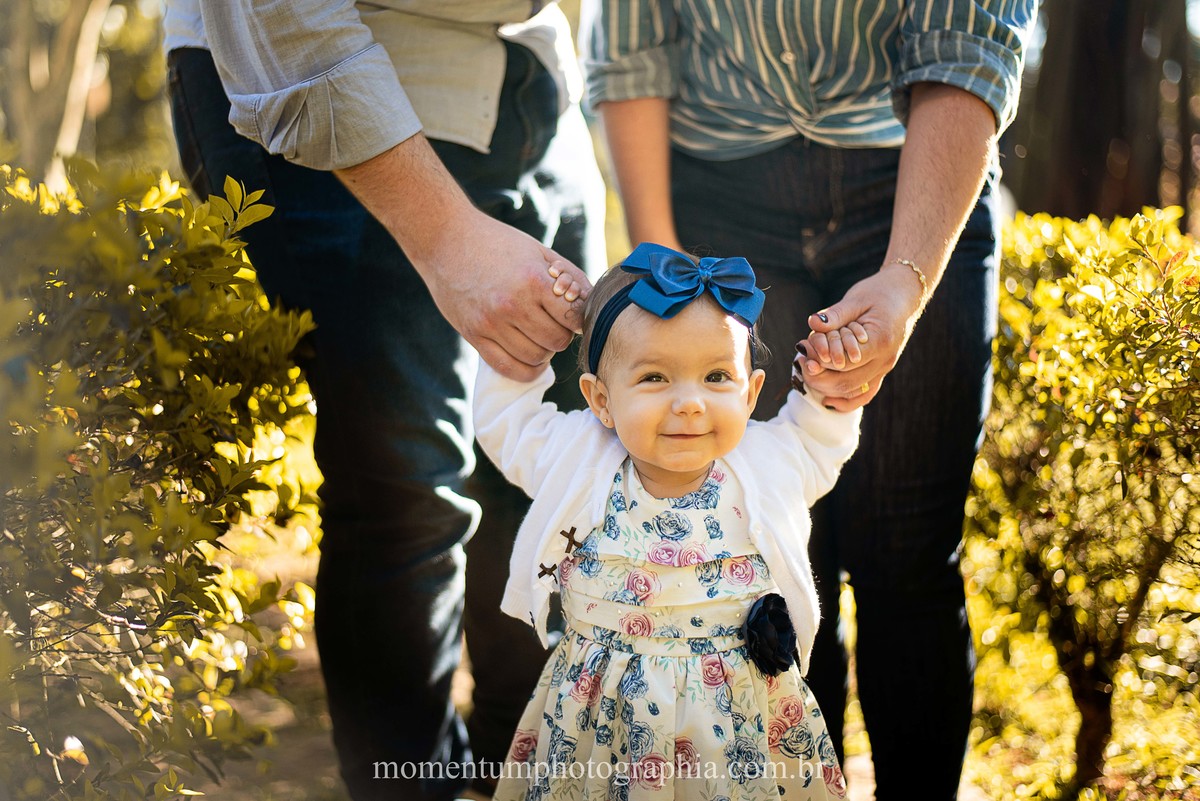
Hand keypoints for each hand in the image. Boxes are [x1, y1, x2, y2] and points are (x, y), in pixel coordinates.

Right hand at [416, 207, 591, 380]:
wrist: (446, 240)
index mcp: (533, 280)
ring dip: (544, 351)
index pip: (574, 318)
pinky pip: (509, 369)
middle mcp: (513, 304)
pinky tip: (531, 359)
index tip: (573, 315)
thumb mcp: (540, 252)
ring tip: (538, 334)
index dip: (579, 320)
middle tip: (553, 322)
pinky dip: (527, 370)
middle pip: (557, 341)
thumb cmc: (499, 244)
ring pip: (537, 358)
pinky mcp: (474, 335)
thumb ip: (571, 279)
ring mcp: (491, 323)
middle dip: (561, 334)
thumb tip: (593, 306)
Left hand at [796, 261, 924, 410]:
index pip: (844, 362)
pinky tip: (828, 400)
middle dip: (819, 377)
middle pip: (846, 382)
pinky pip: (865, 394)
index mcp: (880, 341)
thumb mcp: (856, 299)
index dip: (821, 361)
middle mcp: (885, 360)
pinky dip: (846, 401)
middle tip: (801, 363)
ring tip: (808, 371)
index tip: (803, 351)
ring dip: (827, 387)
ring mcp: (885, 368)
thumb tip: (813, 322)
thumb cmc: (879, 292)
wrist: (904, 294)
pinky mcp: (882, 371)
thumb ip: (835, 314)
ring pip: (853, 391)